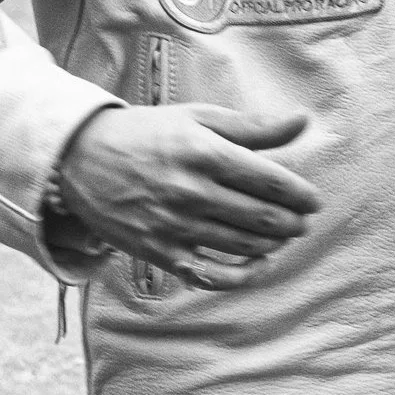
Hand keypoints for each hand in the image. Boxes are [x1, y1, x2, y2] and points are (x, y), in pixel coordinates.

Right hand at [54, 104, 320, 289]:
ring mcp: (175, 226)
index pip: (272, 182)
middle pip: (264, 218)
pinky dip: (243, 275)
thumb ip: (253, 127)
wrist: (82, 160)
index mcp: (205, 153)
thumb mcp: (198, 119)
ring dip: (274, 245)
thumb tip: (302, 120)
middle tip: (302, 221)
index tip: (312, 200)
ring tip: (282, 236)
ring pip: (244, 246)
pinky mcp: (161, 253)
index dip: (301, 195)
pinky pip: (213, 275)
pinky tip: (259, 264)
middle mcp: (192, 191)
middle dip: (293, 223)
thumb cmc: (148, 134)